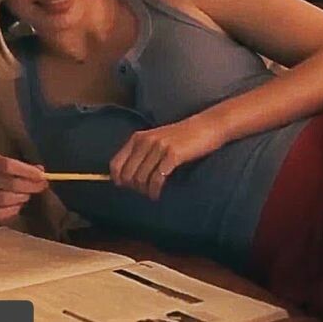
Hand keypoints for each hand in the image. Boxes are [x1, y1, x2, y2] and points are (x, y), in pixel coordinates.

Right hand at [0, 153, 48, 223]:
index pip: (7, 165)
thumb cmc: (3, 174)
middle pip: (8, 183)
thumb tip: (41, 171)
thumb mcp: (13, 165)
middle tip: (41, 186)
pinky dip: (11, 211)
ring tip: (27, 196)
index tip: (41, 175)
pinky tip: (17, 206)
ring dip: (20, 198)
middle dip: (29, 186)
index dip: (26, 170)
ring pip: (2, 199)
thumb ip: (27, 168)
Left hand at [109, 116, 225, 200]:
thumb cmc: (182, 138)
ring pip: (141, 179)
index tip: (126, 187)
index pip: (116, 164)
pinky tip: (158, 194)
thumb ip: (140, 154)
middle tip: (143, 192)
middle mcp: (145, 141)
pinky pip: (157, 179)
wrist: (206, 127)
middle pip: (128, 175)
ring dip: (145, 191)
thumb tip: (125, 178)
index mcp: (138, 138)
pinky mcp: (173, 155)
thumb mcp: (156, 140)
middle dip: (133, 188)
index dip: (118, 180)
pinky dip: (155, 191)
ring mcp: (159, 147)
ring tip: (152, 194)